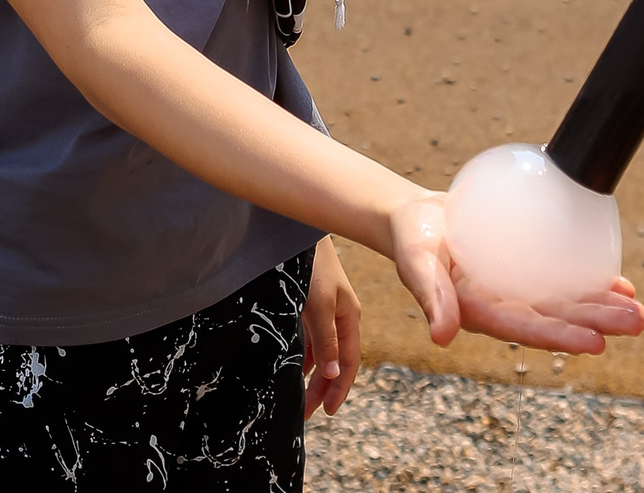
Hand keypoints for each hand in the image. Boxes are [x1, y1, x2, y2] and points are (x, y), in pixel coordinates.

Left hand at [302, 237, 362, 416]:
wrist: (294, 230)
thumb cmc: (311, 265)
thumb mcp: (319, 303)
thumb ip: (326, 339)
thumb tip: (334, 374)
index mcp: (350, 317)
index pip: (349, 362)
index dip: (339, 388)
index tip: (326, 412)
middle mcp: (340, 316)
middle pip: (336, 361)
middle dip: (323, 387)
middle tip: (307, 413)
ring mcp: (325, 309)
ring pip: (322, 350)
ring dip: (312, 374)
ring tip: (298, 396)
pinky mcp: (309, 302)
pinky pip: (310, 337)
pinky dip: (304, 354)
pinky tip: (294, 365)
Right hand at [386, 194, 643, 353]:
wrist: (415, 218)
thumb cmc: (412, 240)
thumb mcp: (417, 263)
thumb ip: (432, 297)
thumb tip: (442, 337)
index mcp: (481, 314)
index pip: (526, 328)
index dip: (561, 336)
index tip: (597, 343)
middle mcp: (506, 306)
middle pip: (557, 318)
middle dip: (599, 323)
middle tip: (639, 321)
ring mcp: (518, 289)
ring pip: (567, 302)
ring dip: (603, 308)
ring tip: (639, 309)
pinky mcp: (525, 269)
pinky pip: (563, 278)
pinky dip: (591, 281)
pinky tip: (619, 282)